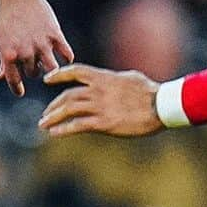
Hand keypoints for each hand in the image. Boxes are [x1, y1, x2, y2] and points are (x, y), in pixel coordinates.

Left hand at [0, 0, 74, 96]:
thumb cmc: (7, 18)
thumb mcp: (0, 39)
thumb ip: (3, 60)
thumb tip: (1, 77)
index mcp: (9, 54)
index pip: (14, 80)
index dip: (16, 89)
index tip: (20, 92)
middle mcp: (26, 51)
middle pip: (33, 74)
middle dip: (32, 71)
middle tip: (33, 64)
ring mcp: (42, 43)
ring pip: (52, 70)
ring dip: (49, 69)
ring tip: (46, 64)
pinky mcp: (55, 34)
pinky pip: (67, 54)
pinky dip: (67, 58)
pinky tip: (65, 57)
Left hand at [38, 64, 161, 136]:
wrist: (162, 105)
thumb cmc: (151, 92)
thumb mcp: (130, 78)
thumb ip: (114, 79)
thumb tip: (109, 79)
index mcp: (104, 77)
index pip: (76, 72)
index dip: (59, 74)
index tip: (47, 79)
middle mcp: (98, 90)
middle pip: (68, 95)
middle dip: (53, 105)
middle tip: (45, 114)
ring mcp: (100, 106)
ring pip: (68, 110)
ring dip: (53, 117)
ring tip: (43, 125)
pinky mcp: (104, 122)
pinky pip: (78, 125)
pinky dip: (64, 129)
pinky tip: (55, 134)